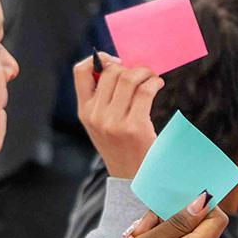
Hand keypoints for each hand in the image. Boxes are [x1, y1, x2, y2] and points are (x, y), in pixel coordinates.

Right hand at [74, 53, 161, 177]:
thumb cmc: (120, 146)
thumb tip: (118, 65)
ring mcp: (113, 122)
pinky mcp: (134, 126)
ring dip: (144, 72)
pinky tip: (157, 85)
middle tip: (142, 73)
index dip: (98, 59)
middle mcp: (95, 115)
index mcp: (84, 111)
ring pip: (128, 78)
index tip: (115, 61)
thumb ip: (103, 98)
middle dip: (129, 67)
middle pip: (110, 72)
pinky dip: (154, 83)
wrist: (130, 177)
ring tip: (152, 78)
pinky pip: (145, 91)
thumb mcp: (101, 124)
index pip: (80, 72)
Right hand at [89, 193, 229, 237]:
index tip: (172, 200)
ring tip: (133, 237)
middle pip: (196, 223)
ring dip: (158, 227)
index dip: (201, 203)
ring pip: (181, 232)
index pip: (216, 219)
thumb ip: (176, 222)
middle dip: (169, 215)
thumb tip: (202, 201)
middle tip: (140, 226)